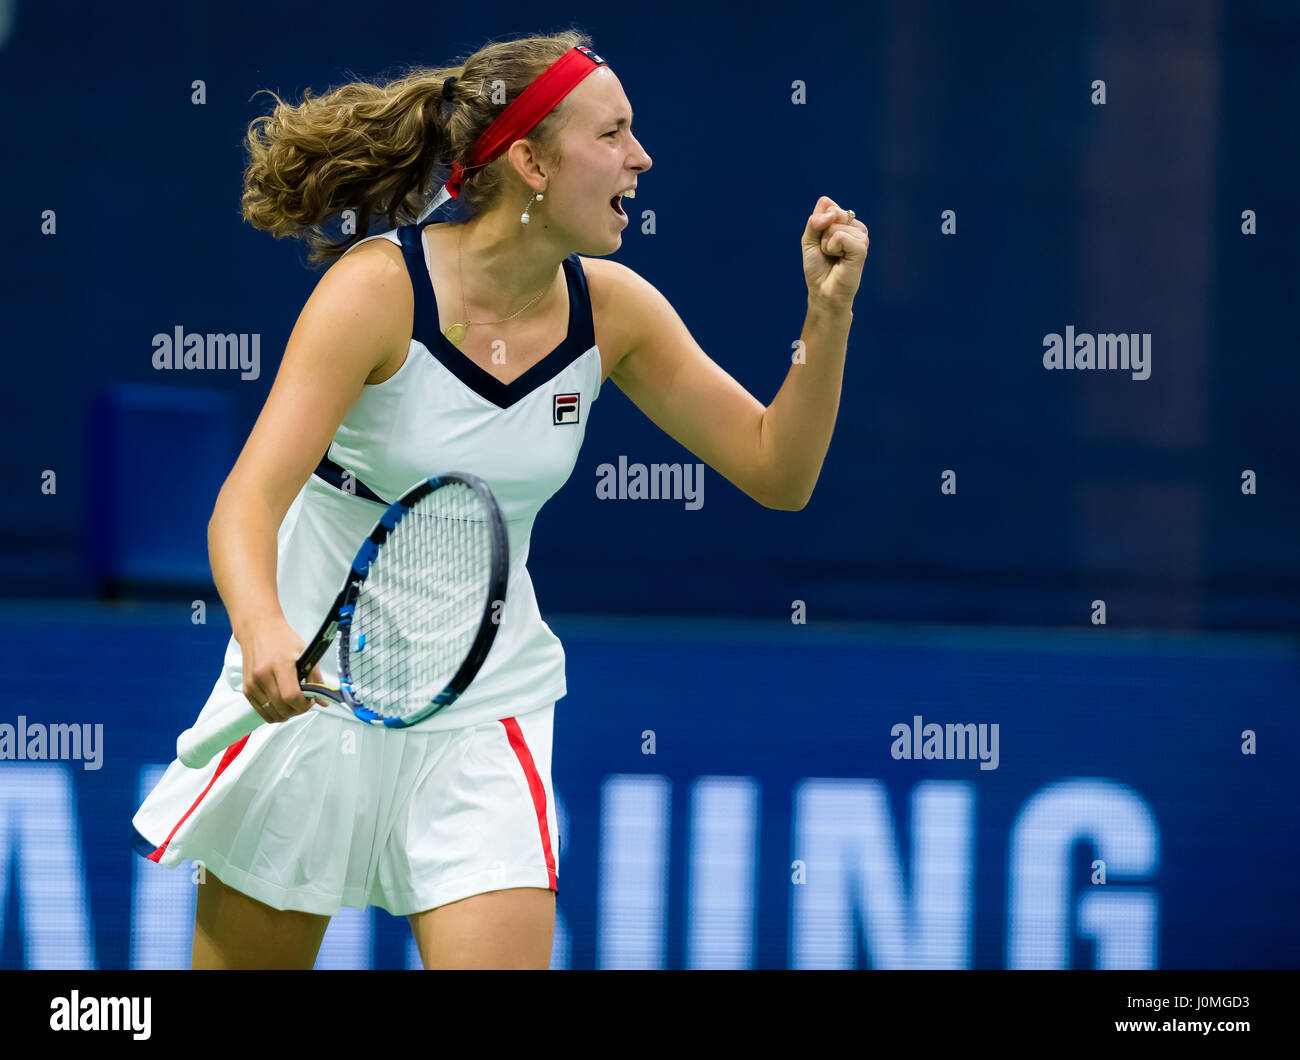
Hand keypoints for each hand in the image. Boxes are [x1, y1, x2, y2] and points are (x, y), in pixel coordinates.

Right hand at [238, 617, 327, 723]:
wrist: (258, 629)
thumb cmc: (281, 639)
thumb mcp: (305, 653)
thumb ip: (316, 678)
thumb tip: (323, 700)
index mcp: (280, 664)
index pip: (291, 696)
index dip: (303, 704)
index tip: (310, 701)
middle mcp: (263, 675)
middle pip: (282, 707)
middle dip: (297, 710)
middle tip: (303, 702)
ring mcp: (252, 683)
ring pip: (271, 713)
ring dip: (285, 713)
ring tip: (292, 703)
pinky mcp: (246, 688)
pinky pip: (260, 710)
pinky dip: (273, 711)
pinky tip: (280, 703)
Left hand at [801, 196, 868, 310]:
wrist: (823, 291)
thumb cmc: (818, 267)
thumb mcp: (809, 240)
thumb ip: (815, 222)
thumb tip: (831, 214)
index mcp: (845, 221)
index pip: (826, 204)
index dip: (816, 223)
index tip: (819, 241)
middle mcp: (855, 226)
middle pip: (831, 212)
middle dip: (821, 234)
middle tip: (827, 251)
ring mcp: (861, 236)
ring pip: (835, 226)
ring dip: (826, 244)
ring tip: (834, 257)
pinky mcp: (862, 248)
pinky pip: (840, 236)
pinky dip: (833, 248)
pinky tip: (840, 260)